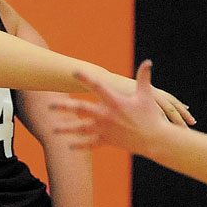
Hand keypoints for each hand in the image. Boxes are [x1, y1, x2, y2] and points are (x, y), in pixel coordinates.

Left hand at [52, 60, 187, 151]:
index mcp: (115, 102)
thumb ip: (144, 78)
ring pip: (82, 128)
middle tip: (49, 105)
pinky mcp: (107, 140)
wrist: (157, 140)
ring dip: (67, 128)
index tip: (73, 71)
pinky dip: (80, 144)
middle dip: (64, 106)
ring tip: (52, 129)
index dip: (86, 78)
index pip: (97, 87)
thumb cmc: (151, 116)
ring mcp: (105, 129)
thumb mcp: (146, 96)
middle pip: (81, 109)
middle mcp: (107, 115)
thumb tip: (148, 61)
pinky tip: (69, 145)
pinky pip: (91, 143)